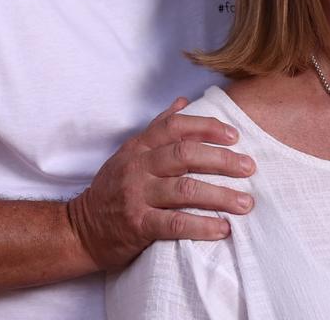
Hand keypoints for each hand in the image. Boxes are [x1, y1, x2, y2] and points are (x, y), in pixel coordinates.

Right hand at [66, 97, 255, 270]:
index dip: (207, 127)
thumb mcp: (130, 152)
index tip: (235, 136)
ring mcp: (136, 195)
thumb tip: (184, 101)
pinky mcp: (137, 225)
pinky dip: (202, 225)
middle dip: (222, 160)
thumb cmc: (113, 189)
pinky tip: (223, 229)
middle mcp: (138, 166)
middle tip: (249, 168)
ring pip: (185, 189)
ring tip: (245, 203)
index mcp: (139, 146)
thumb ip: (157, 127)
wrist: (80, 229)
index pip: (175, 126)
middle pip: (185, 155)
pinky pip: (175, 223)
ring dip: (221, 196)